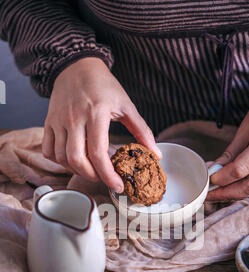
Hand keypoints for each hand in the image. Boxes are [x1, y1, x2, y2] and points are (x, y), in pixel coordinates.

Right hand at [42, 58, 160, 191]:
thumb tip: (155, 154)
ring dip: (76, 170)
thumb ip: (142, 130)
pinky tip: (73, 161)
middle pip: (77, 160)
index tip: (117, 185)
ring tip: (91, 170)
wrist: (76, 66)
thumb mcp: (126, 104)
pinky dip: (59, 162)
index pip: (99, 153)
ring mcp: (58, 121)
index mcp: (96, 113)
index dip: (108, 175)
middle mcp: (74, 119)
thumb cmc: (103, 86)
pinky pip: (48, 150)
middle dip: (92, 176)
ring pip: (61, 158)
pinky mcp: (49, 122)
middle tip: (104, 178)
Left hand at [206, 85, 248, 200]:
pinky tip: (234, 184)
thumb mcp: (245, 126)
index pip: (241, 169)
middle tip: (210, 194)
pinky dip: (248, 185)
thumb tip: (213, 169)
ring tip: (219, 191)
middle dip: (228, 193)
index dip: (223, 178)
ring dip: (237, 192)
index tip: (210, 179)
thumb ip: (230, 152)